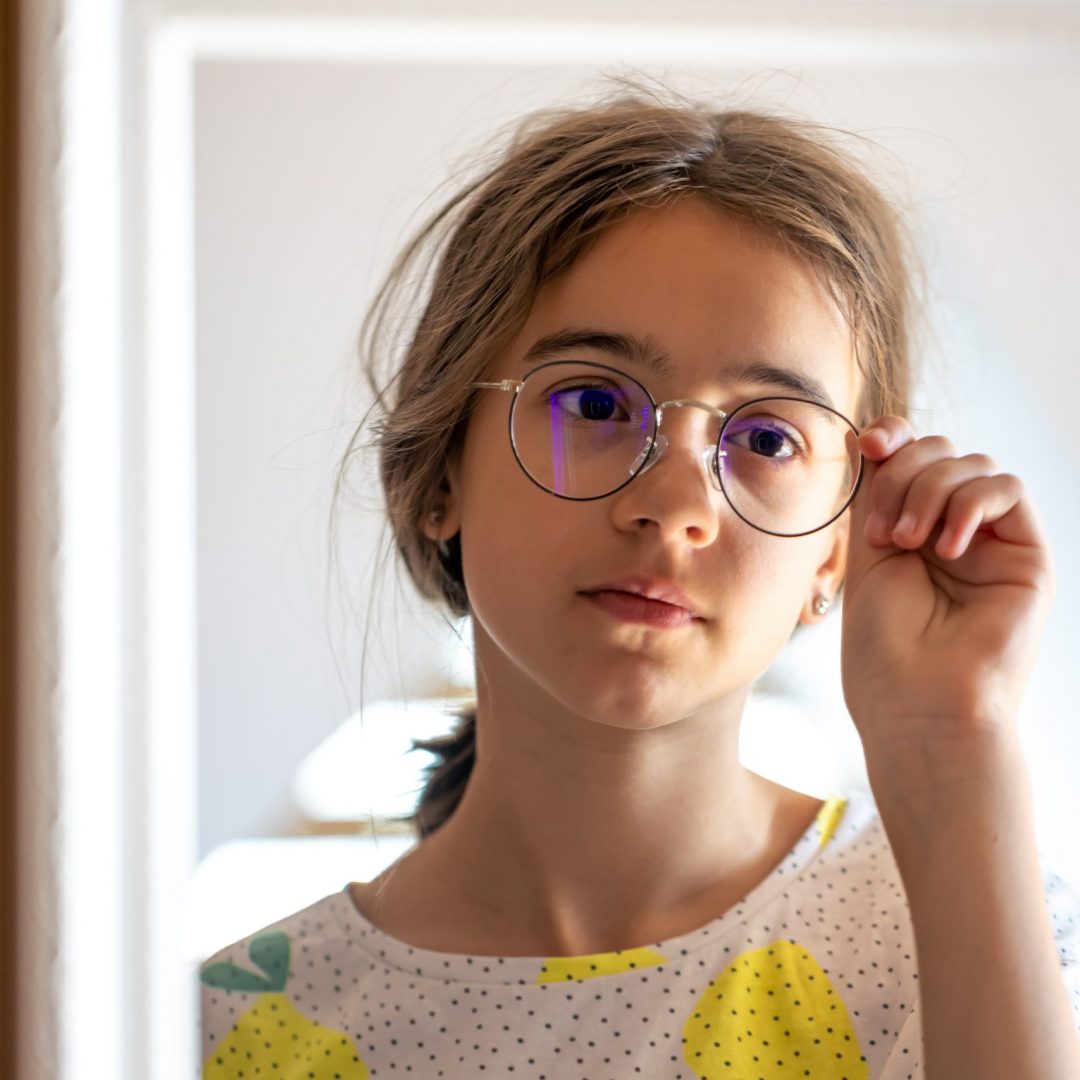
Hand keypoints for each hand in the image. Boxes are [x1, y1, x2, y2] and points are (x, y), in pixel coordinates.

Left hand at [839, 416, 1054, 755]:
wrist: (919, 705)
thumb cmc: (884, 647)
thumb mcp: (866, 554)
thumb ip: (873, 494)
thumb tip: (867, 434)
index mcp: (911, 528)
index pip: (911, 456)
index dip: (893, 437)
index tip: (868, 444)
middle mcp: (953, 530)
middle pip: (939, 452)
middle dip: (903, 473)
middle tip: (882, 531)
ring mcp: (991, 541)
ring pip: (971, 464)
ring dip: (929, 491)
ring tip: (905, 542)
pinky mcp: (1027, 555)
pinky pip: (1007, 490)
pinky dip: (970, 503)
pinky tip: (947, 547)